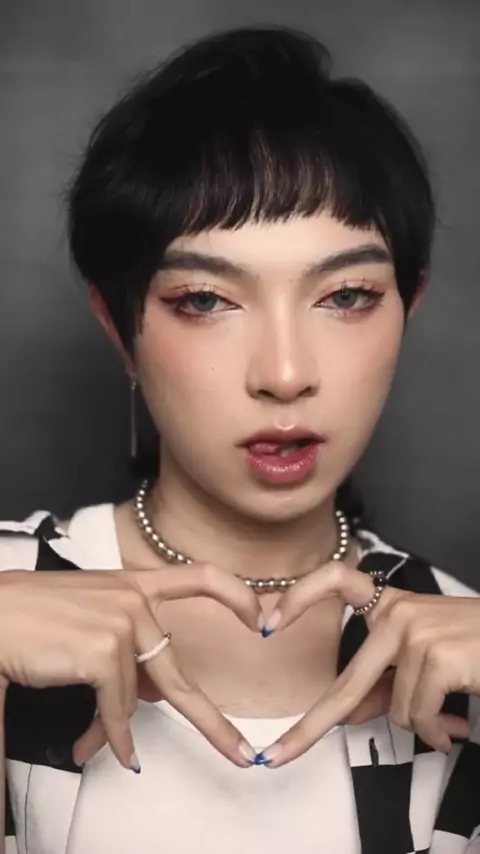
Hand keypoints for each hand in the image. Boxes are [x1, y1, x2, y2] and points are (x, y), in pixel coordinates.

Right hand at [0, 564, 261, 770]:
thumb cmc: (33, 617)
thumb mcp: (89, 623)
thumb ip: (126, 652)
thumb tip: (150, 699)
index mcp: (132, 584)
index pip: (198, 577)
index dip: (236, 594)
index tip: (261, 619)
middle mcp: (133, 598)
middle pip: (178, 670)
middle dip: (210, 720)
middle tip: (238, 751)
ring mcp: (122, 621)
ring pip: (136, 696)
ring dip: (118, 728)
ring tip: (105, 747)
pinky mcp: (104, 649)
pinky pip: (116, 707)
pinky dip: (111, 734)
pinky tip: (105, 748)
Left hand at [257, 561, 476, 767]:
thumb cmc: (475, 647)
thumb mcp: (426, 657)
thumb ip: (385, 681)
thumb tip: (345, 715)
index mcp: (391, 604)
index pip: (336, 578)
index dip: (300, 596)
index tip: (267, 624)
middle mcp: (398, 611)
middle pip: (347, 681)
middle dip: (310, 727)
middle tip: (277, 756)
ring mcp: (415, 631)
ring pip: (395, 710)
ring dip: (423, 726)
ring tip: (448, 718)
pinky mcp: (436, 656)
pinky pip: (420, 716)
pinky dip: (438, 731)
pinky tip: (457, 723)